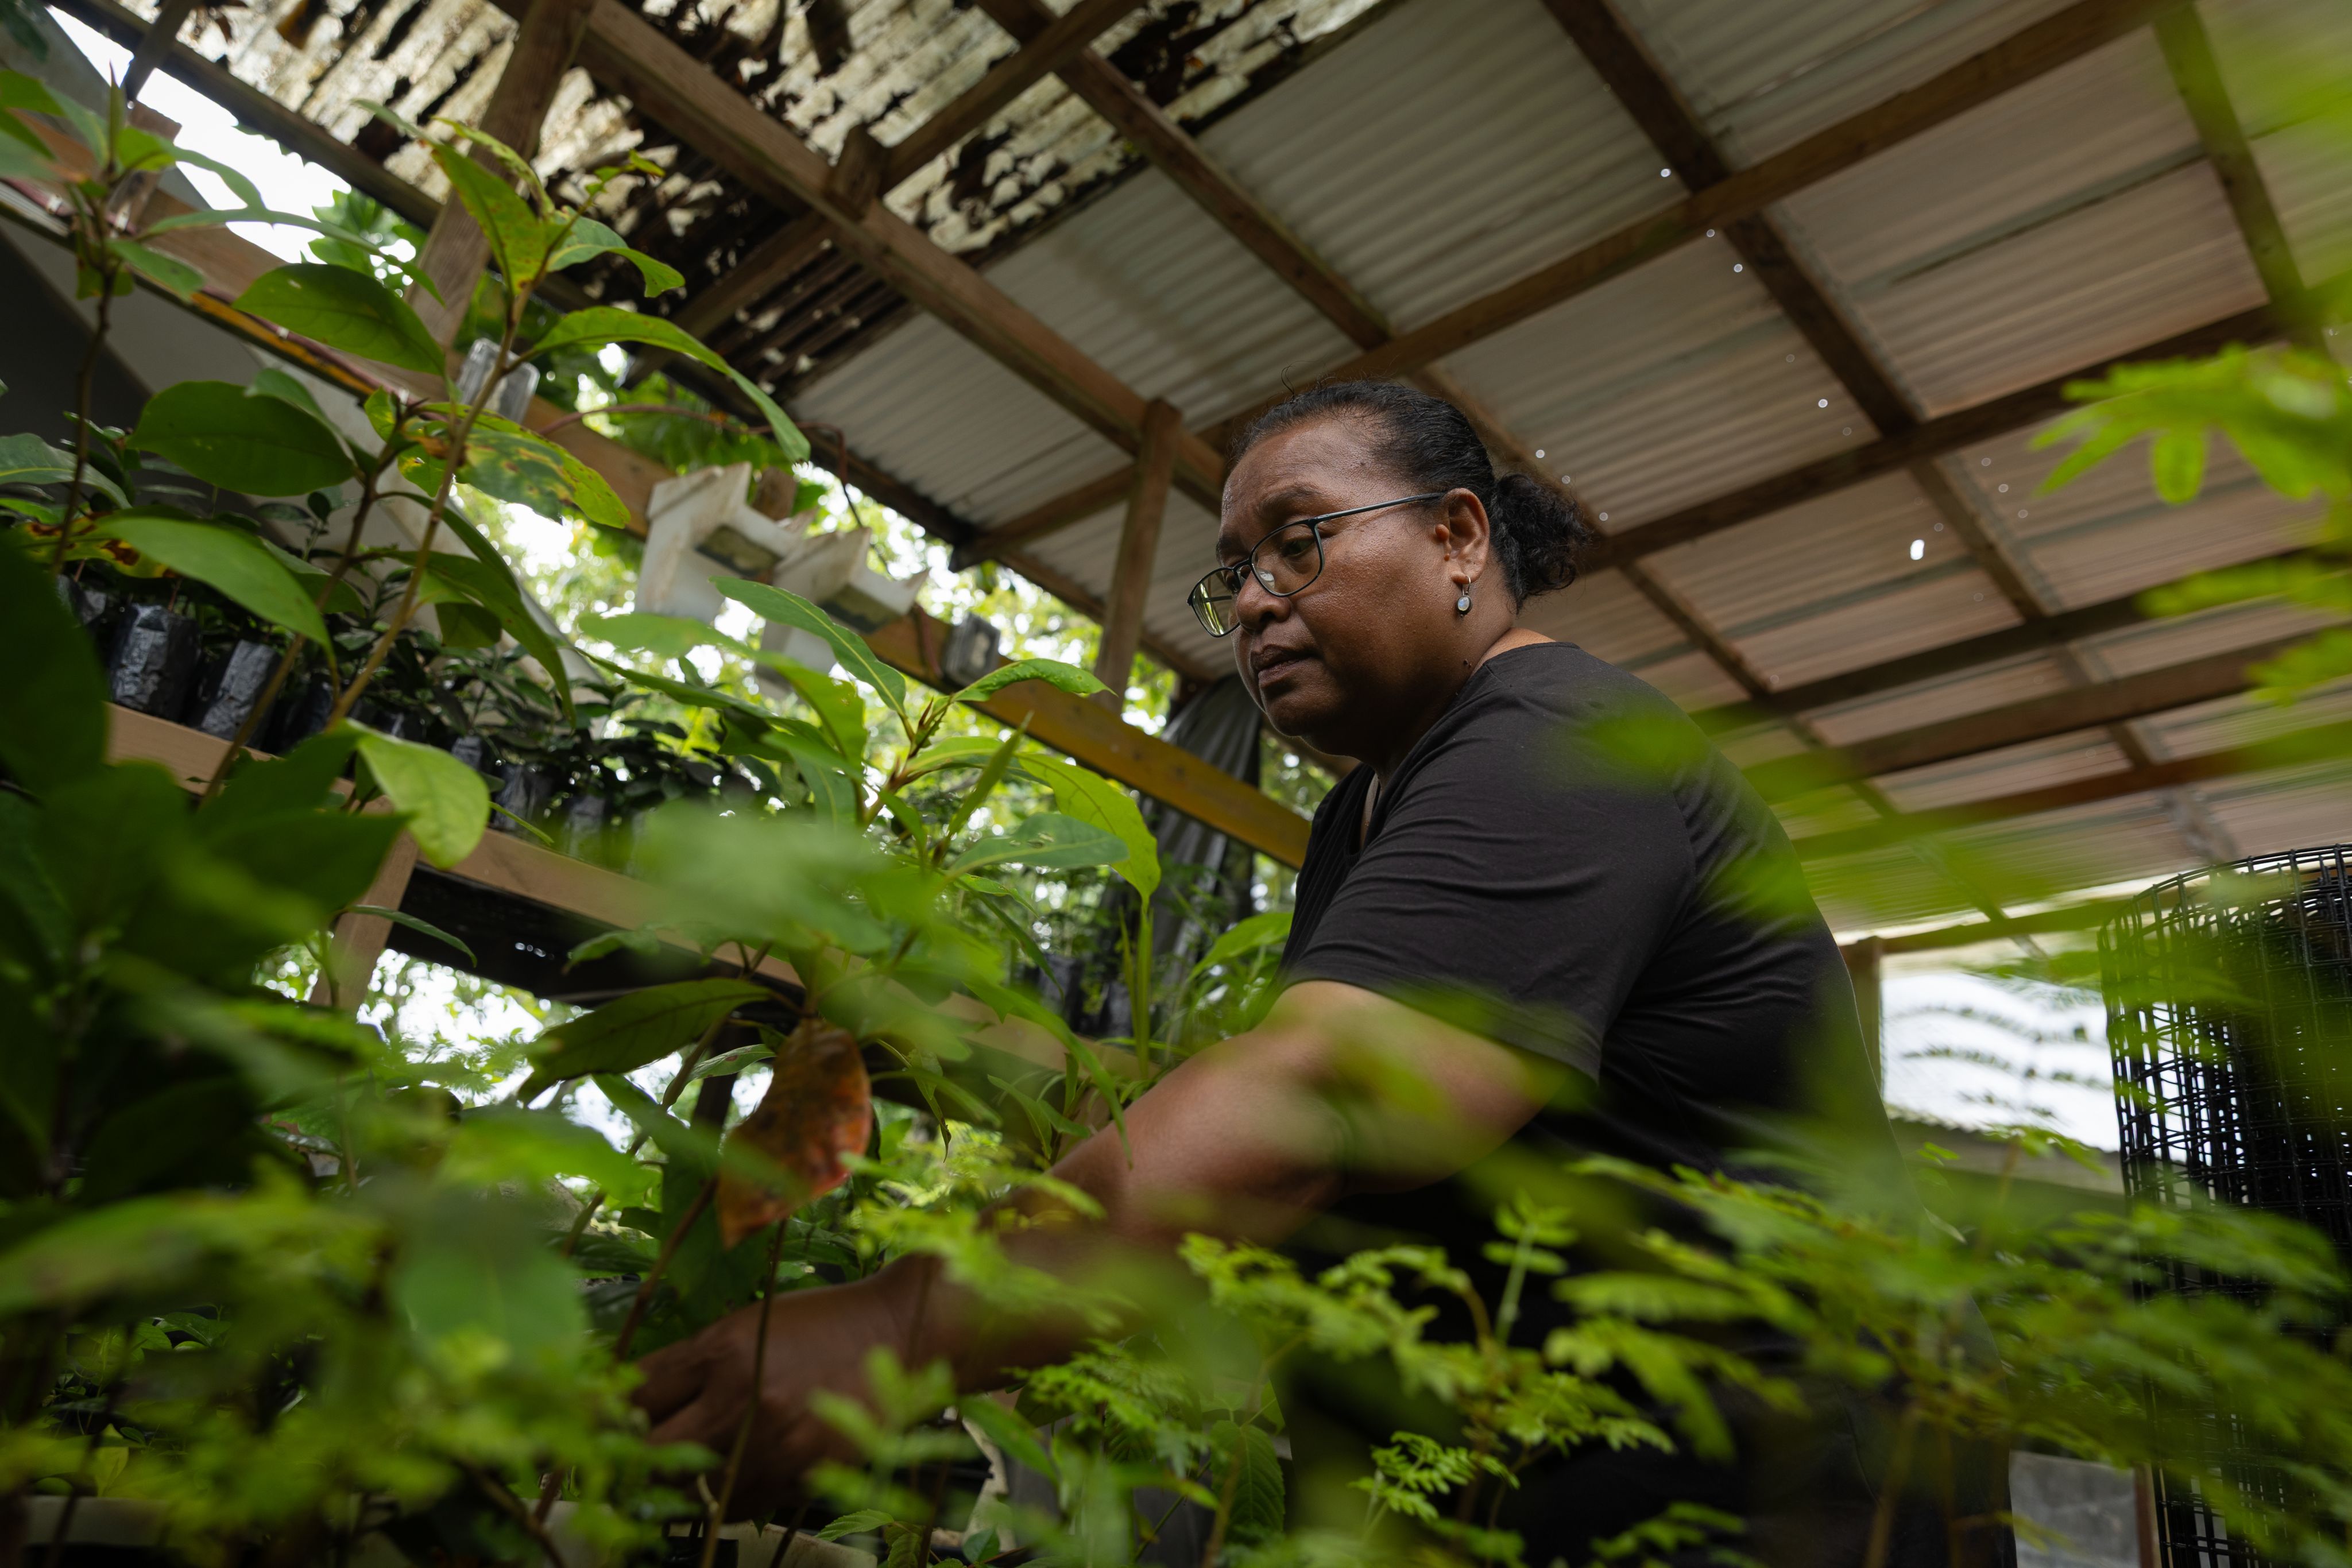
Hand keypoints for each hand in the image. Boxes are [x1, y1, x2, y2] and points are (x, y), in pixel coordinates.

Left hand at [632, 1264, 920, 1518]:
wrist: (901, 1333)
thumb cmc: (820, 1323)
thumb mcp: (749, 1324)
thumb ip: (694, 1361)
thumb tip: (632, 1403)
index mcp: (722, 1348)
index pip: (638, 1395)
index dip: (612, 1414)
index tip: (603, 1425)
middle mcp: (740, 1397)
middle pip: (653, 1451)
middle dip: (640, 1456)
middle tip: (637, 1458)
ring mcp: (773, 1441)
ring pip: (695, 1490)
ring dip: (691, 1481)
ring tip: (705, 1460)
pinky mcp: (802, 1472)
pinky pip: (741, 1506)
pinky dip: (733, 1496)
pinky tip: (748, 1469)